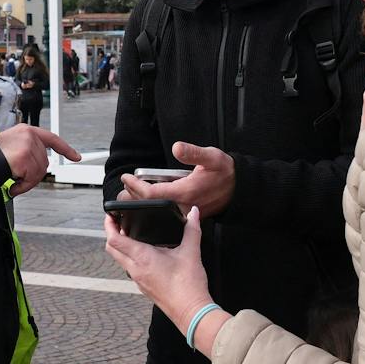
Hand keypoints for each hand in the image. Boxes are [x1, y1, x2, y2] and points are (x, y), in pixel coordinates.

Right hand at [0, 125, 80, 196]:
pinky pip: (32, 179)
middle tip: (19, 178)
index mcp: (26, 130)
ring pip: (40, 172)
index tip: (75, 156)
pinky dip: (23, 186)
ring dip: (27, 181)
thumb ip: (26, 149)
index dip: (65, 149)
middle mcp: (29, 135)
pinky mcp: (25, 157)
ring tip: (13, 181)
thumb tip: (37, 165)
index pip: (52, 139)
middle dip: (34, 174)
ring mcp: (28, 146)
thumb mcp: (10, 144)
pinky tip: (13, 185)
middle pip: (44, 162)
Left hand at [104, 206, 224, 352]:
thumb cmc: (188, 285)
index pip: (114, 239)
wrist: (191, 312)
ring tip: (131, 234)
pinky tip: (146, 253)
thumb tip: (194, 213)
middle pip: (112, 249)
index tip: (110, 215)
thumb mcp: (191, 252)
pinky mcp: (143, 286)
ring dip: (121, 246)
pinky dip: (130, 257)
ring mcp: (138, 279)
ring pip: (120, 260)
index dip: (109, 225)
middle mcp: (135, 269)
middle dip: (111, 233)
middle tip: (117, 222)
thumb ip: (192, 229)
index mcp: (142, 258)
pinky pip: (130, 269)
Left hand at [118, 142, 234, 216]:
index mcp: (185, 192)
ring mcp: (185, 213)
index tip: (126, 178)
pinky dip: (153, 207)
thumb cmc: (226, 173)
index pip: (151, 194)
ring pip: (157, 212)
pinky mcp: (188, 216)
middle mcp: (183, 206)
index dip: (135, 187)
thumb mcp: (212, 157)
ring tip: (130, 192)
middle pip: (150, 206)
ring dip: (142, 203)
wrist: (240, 190)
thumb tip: (177, 148)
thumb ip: (193, 153)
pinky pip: (165, 214)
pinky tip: (147, 199)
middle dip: (133, 197)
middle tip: (123, 186)